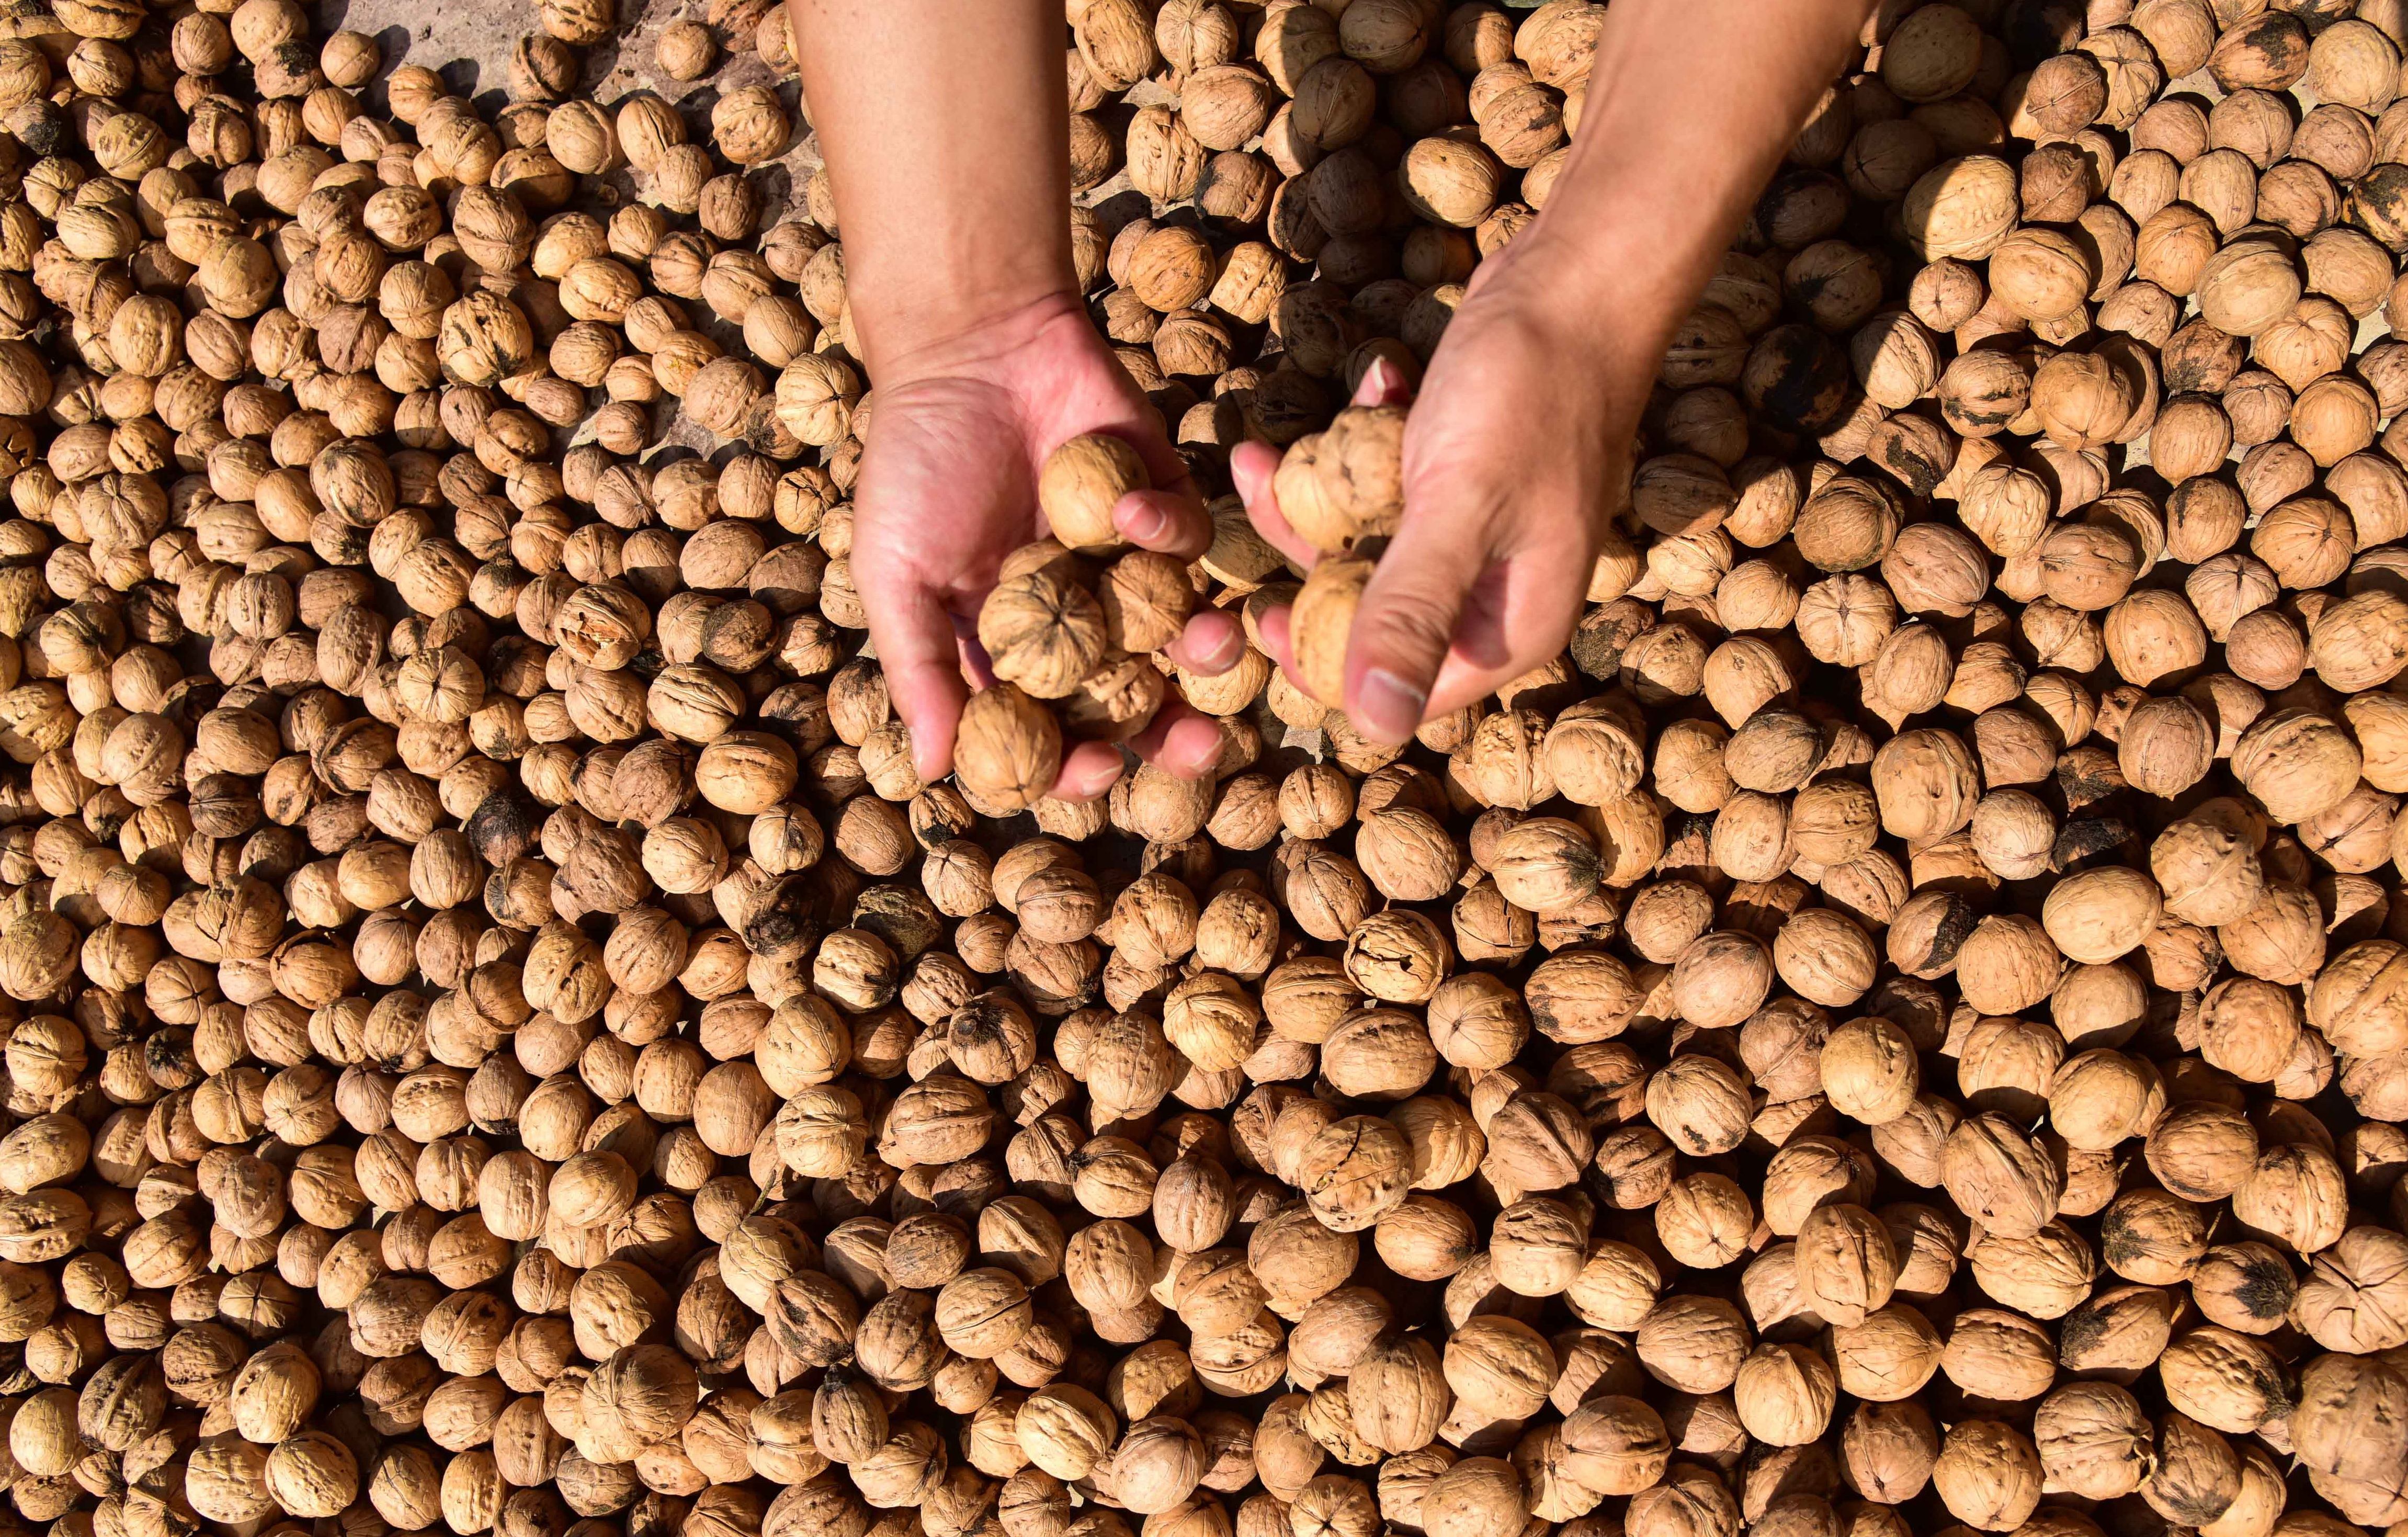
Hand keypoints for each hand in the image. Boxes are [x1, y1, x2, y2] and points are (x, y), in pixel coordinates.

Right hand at [849, 293, 1244, 799]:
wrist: (969, 347)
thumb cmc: (917, 461)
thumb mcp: (895, 571)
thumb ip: (919, 667)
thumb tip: (931, 770)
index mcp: (1012, 652)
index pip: (1056, 735)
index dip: (1080, 765)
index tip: (1100, 768)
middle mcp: (1078, 623)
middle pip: (1137, 703)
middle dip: (1175, 731)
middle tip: (1202, 745)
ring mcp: (1126, 567)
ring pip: (1183, 635)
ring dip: (1205, 650)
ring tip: (1211, 644)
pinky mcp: (1165, 505)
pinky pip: (1188, 544)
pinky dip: (1168, 535)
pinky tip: (1130, 513)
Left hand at [1232, 234, 1643, 743]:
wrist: (1583, 280)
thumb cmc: (1532, 391)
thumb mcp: (1460, 506)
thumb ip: (1413, 613)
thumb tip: (1374, 729)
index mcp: (1510, 626)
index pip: (1402, 692)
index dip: (1325, 665)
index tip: (1262, 613)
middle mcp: (1496, 592)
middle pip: (1374, 616)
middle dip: (1306, 561)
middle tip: (1257, 498)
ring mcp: (1479, 531)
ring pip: (1368, 543)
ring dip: (1318, 492)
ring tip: (1269, 448)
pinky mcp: (1461, 475)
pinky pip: (1387, 485)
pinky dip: (1363, 443)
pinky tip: (1374, 384)